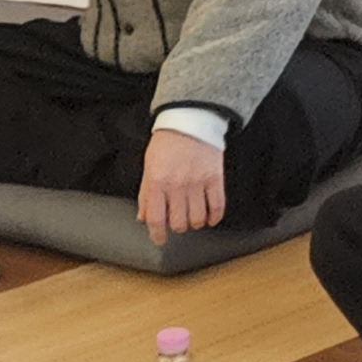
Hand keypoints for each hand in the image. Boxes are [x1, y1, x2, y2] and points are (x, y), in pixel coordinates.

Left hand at [138, 121, 227, 242]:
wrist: (190, 121)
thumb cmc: (167, 143)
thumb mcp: (149, 167)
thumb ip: (146, 194)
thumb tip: (143, 217)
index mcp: (157, 181)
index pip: (156, 217)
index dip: (157, 234)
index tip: (160, 240)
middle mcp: (177, 185)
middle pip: (178, 222)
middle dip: (177, 227)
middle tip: (177, 222)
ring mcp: (198, 182)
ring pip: (197, 218)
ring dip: (194, 223)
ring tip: (193, 219)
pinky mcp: (215, 178)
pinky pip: (217, 206)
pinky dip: (214, 217)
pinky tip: (210, 218)